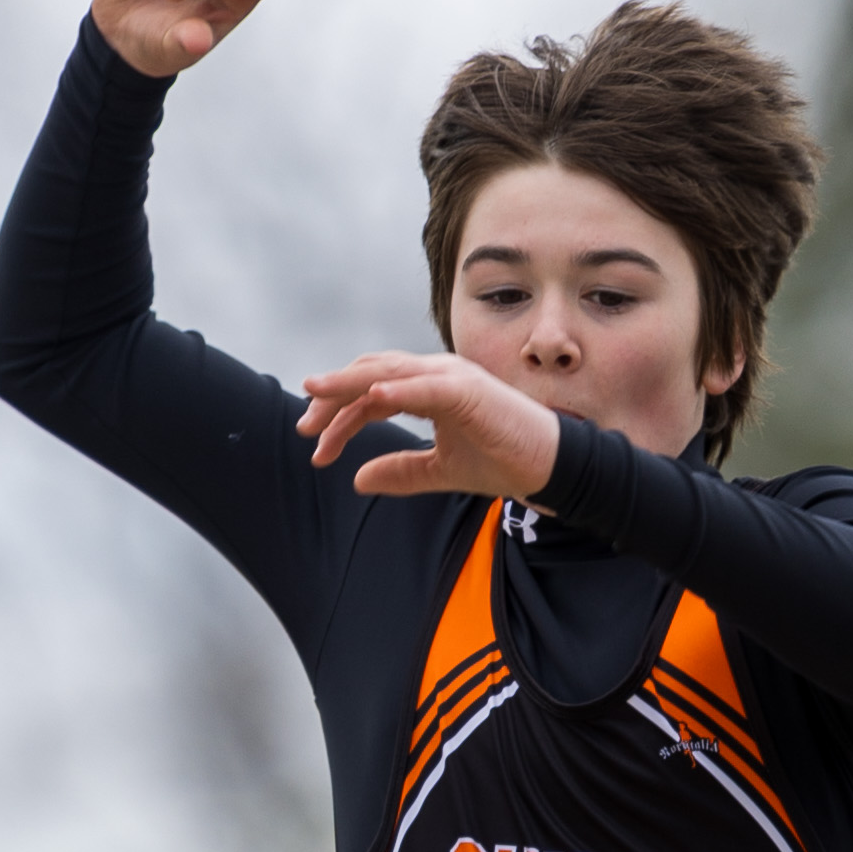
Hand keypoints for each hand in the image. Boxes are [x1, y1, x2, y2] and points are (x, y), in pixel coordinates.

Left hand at [294, 348, 559, 506]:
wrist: (548, 466)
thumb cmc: (502, 460)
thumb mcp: (440, 470)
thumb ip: (401, 472)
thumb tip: (358, 479)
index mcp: (427, 389)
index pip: (370, 393)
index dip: (338, 417)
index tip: (315, 447)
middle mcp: (435, 375)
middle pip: (370, 376)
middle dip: (332, 398)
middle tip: (304, 429)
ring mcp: (451, 378)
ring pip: (388, 372)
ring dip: (350, 383)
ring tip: (315, 394)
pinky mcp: (469, 391)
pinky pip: (426, 386)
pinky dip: (398, 388)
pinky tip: (371, 396)